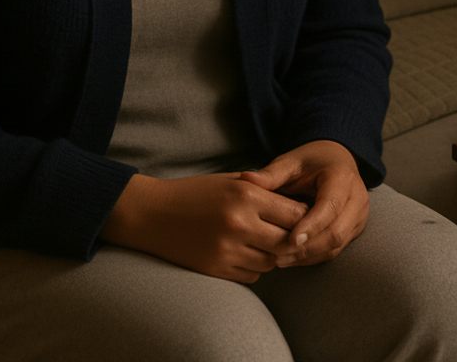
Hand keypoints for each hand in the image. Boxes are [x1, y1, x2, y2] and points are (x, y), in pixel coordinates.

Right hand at [100, 172, 308, 282]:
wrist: (153, 214)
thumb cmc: (194, 192)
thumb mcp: (230, 181)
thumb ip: (263, 190)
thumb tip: (299, 204)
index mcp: (245, 195)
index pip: (294, 213)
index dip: (302, 216)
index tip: (303, 216)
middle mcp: (239, 223)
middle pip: (287, 241)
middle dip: (291, 238)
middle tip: (290, 234)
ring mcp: (227, 249)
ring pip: (271, 262)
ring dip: (272, 254)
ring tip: (262, 242)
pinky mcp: (217, 269)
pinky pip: (252, 275)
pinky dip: (254, 267)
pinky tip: (244, 252)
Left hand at [238, 140, 368, 267]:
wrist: (335, 159)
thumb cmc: (311, 160)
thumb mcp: (291, 161)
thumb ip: (271, 173)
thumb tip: (246, 179)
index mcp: (342, 177)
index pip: (330, 207)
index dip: (311, 225)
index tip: (290, 239)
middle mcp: (356, 198)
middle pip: (336, 232)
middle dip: (308, 247)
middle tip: (278, 255)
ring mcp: (358, 216)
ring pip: (337, 245)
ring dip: (309, 256)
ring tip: (280, 260)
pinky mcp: (354, 229)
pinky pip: (336, 249)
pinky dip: (314, 256)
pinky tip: (292, 258)